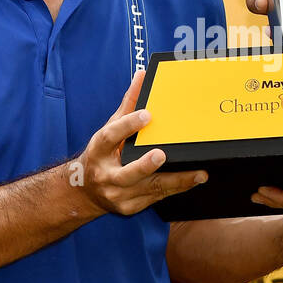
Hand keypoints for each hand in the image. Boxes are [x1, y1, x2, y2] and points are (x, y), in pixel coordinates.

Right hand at [78, 71, 206, 215]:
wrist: (84, 191)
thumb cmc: (102, 155)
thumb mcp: (109, 129)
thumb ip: (127, 105)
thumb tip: (142, 76)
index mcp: (98, 151)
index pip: (110, 136)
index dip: (127, 125)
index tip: (147, 115)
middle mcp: (106, 176)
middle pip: (127, 173)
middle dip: (145, 165)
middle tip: (163, 154)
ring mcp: (118, 195)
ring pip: (149, 189)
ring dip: (176, 182)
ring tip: (199, 174)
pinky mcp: (131, 207)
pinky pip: (157, 198)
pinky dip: (175, 189)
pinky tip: (192, 182)